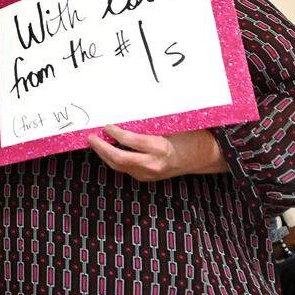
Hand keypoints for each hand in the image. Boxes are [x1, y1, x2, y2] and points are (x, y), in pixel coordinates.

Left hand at [88, 125, 226, 181]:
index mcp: (161, 149)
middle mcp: (153, 164)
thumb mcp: (173, 126)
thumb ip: (150, 125)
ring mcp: (149, 174)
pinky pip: (125, 169)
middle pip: (120, 159)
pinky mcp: (146, 178)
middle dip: (102, 148)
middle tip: (90, 137)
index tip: (107, 125)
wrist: (204, 157)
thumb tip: (127, 116)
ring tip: (95, 142)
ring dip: (105, 154)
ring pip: (119, 166)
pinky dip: (114, 159)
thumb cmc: (190, 136)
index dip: (116, 133)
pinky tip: (107, 150)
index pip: (131, 142)